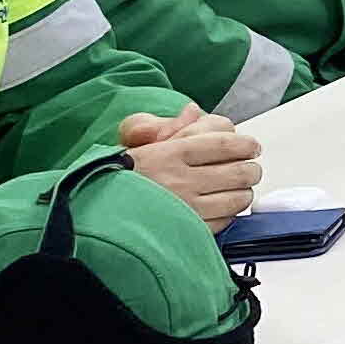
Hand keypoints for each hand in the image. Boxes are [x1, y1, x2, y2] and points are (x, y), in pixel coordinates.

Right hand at [119, 107, 261, 225]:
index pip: (225, 144)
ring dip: (243, 192)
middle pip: (240, 172)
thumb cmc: (115, 180)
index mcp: (169, 154)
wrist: (92, 215)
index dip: (246, 145)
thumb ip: (169, 127)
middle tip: (248, 168)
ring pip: (238, 198)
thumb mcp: (137, 144)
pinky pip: (225, 221)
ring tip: (236, 189)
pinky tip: (220, 208)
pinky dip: (229, 214)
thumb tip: (193, 111)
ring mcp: (185, 209)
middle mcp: (179, 181)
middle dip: (250, 169)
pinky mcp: (187, 232)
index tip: (251, 147)